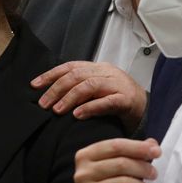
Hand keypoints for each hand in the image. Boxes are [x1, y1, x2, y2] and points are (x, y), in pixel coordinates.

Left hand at [31, 61, 147, 132]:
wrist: (147, 107)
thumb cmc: (117, 98)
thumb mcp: (96, 89)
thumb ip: (78, 87)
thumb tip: (50, 95)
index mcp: (96, 68)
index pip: (69, 67)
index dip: (50, 75)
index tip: (34, 85)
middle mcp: (105, 73)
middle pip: (76, 76)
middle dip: (56, 89)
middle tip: (43, 104)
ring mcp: (117, 85)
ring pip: (89, 86)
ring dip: (70, 98)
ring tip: (57, 110)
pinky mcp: (126, 100)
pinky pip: (106, 102)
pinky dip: (90, 107)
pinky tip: (78, 115)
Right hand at [73, 138, 160, 182]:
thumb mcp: (112, 164)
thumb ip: (130, 152)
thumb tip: (152, 144)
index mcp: (86, 155)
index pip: (115, 146)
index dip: (138, 147)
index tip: (157, 151)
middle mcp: (83, 172)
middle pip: (121, 164)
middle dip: (143, 168)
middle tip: (153, 173)